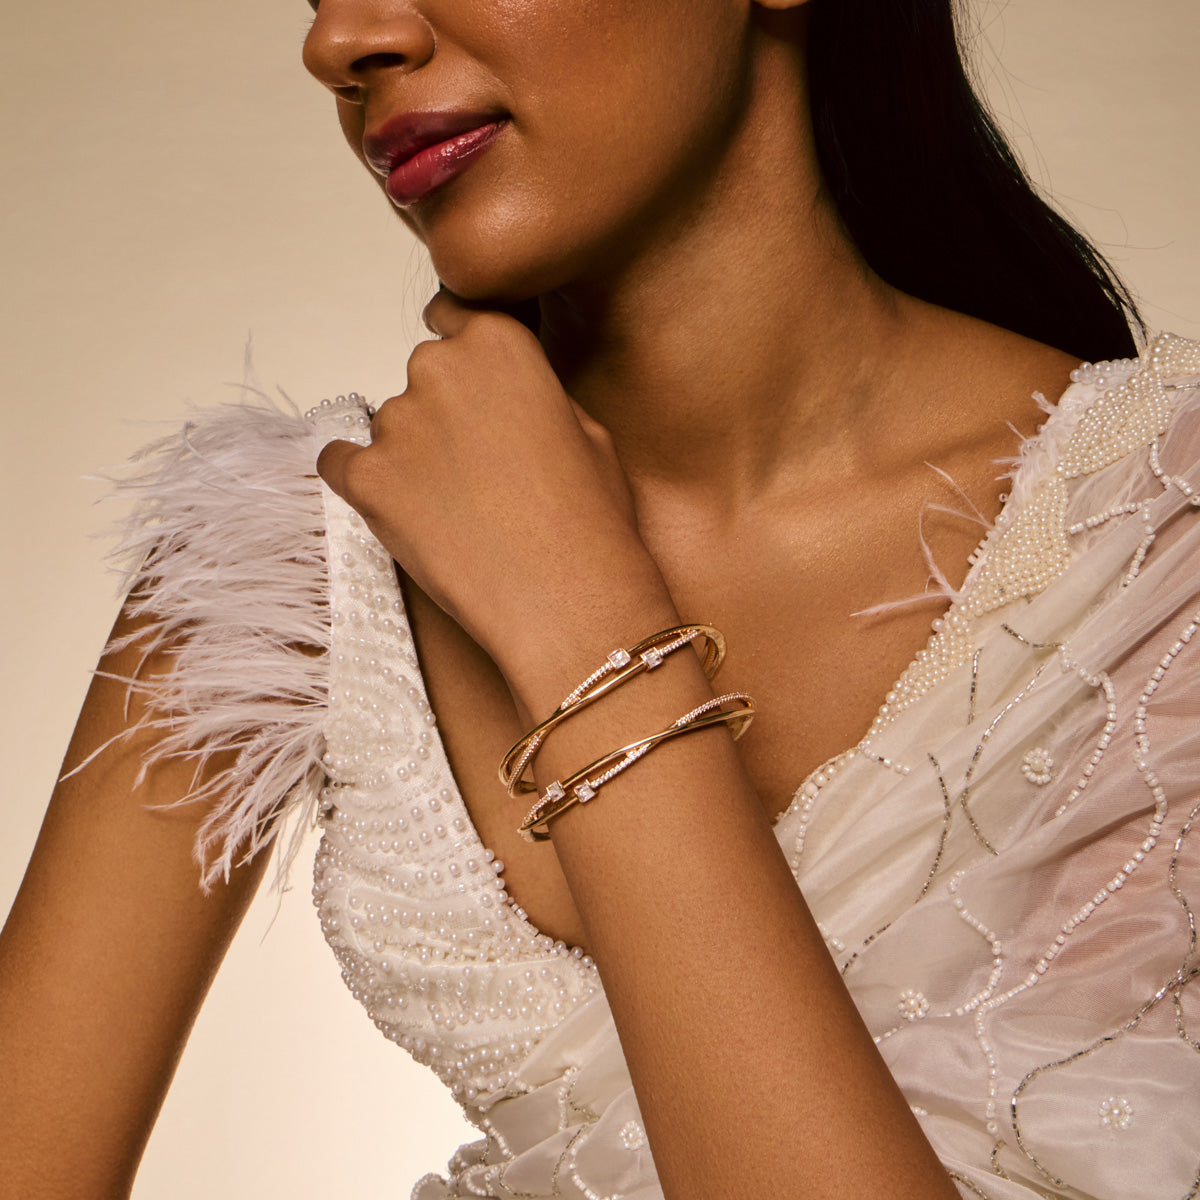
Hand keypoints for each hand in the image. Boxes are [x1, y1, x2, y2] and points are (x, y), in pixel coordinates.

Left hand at [317, 290, 674, 697]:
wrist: (567, 597)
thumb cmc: (591, 520)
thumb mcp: (587, 431)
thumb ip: (534, 394)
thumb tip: (507, 397)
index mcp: (499, 343)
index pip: (453, 312)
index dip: (458, 346)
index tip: (463, 377)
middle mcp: (438, 368)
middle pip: (424, 377)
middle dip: (444, 415)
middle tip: (480, 473)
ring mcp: (397, 422)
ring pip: (391, 428)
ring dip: (414, 459)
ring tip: (460, 514)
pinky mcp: (367, 479)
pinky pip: (341, 464)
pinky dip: (364, 483)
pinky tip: (401, 512)